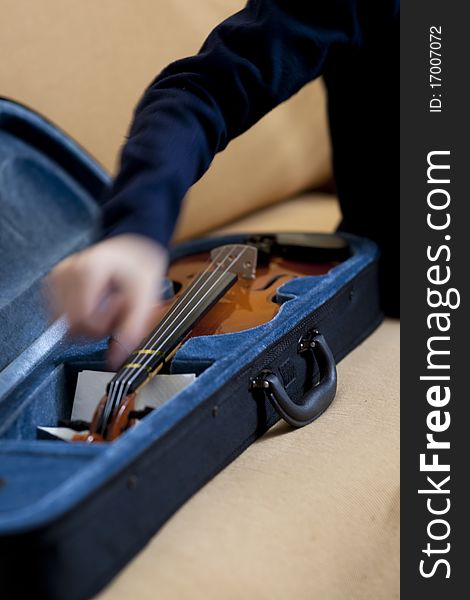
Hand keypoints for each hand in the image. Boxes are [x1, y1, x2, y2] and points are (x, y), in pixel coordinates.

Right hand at [46, 234, 167, 368]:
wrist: (130, 248)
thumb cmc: (139, 266)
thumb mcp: (145, 296)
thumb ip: (132, 329)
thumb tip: (115, 361)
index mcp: (88, 269)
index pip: (83, 320)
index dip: (104, 325)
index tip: (120, 309)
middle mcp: (65, 271)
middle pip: (71, 326)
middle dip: (96, 327)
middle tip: (116, 309)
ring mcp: (55, 277)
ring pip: (63, 325)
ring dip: (86, 324)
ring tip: (104, 304)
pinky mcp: (51, 285)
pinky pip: (59, 318)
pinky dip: (77, 318)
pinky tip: (92, 303)